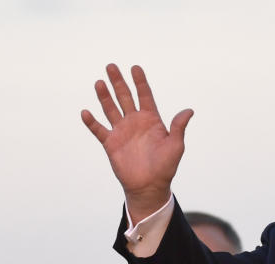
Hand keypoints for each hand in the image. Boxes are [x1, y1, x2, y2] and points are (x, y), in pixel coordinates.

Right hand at [82, 64, 193, 221]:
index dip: (140, 82)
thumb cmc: (166, 166)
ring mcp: (122, 131)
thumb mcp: (176, 146)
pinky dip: (92, 122)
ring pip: (110, 109)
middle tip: (111, 66)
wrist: (150, 186)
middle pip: (124, 97)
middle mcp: (135, 122)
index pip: (145, 96)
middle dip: (118, 82)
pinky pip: (99, 130)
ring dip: (104, 96)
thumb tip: (189, 110)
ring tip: (99, 82)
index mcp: (151, 120)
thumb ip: (179, 127)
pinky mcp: (111, 143)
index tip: (135, 67)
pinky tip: (86, 112)